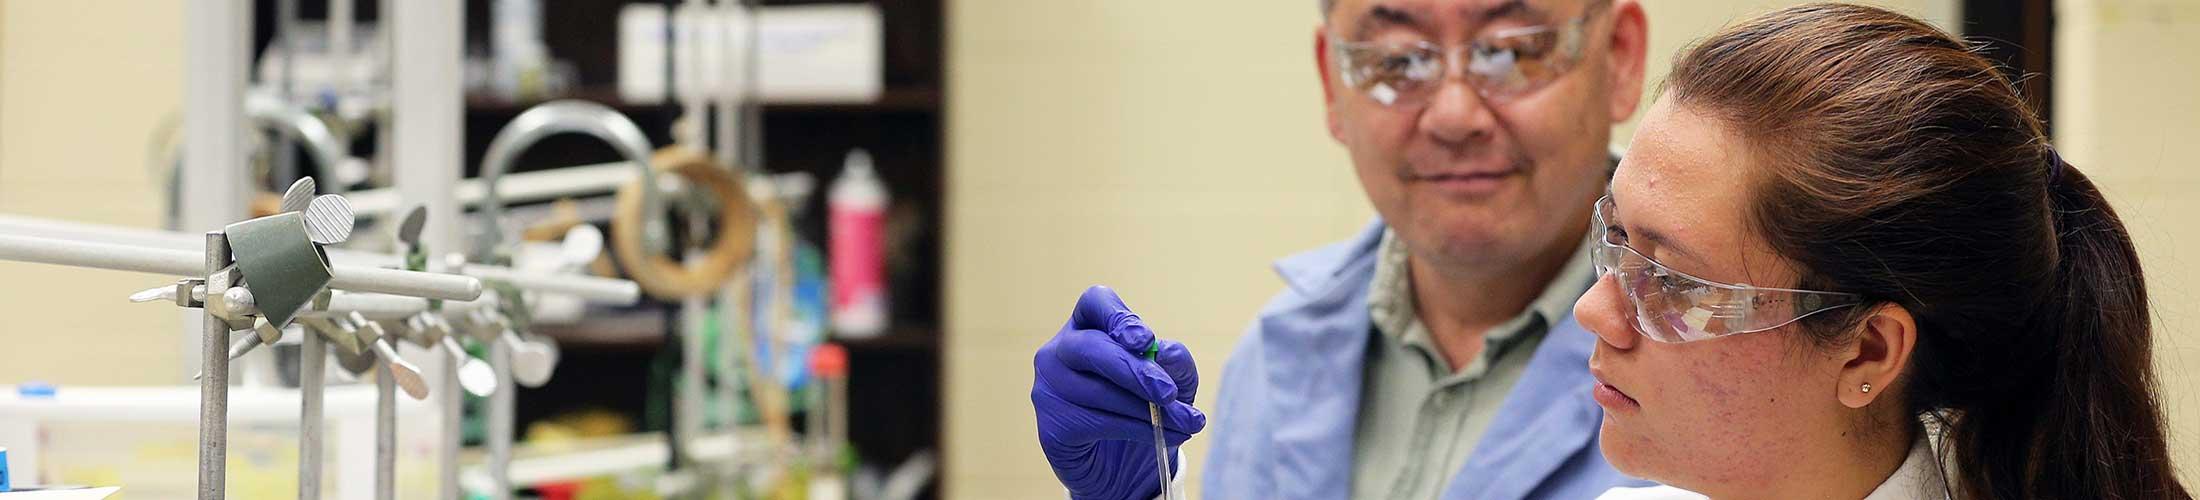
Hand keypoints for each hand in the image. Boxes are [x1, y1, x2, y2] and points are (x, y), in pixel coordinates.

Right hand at [1033, 286, 1204, 499]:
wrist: (1123, 468)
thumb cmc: (1144, 411)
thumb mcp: (1174, 386)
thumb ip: (1177, 366)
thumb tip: (1168, 351)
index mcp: (1089, 327)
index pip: (1094, 303)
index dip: (1117, 316)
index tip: (1145, 340)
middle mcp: (1060, 351)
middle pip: (1091, 347)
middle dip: (1135, 370)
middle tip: (1170, 393)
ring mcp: (1048, 388)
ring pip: (1097, 391)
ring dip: (1145, 410)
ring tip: (1183, 424)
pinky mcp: (1050, 425)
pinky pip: (1094, 422)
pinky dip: (1134, 430)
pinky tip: (1158, 438)